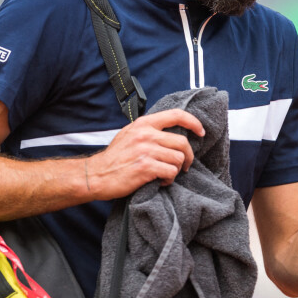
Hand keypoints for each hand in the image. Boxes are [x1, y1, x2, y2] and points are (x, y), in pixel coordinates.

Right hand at [85, 109, 204, 199]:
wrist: (97, 174)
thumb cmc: (115, 157)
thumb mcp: (130, 134)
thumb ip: (149, 130)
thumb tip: (172, 132)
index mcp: (144, 123)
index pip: (176, 115)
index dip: (193, 123)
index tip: (201, 132)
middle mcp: (146, 134)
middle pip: (182, 142)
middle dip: (188, 157)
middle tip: (184, 166)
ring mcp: (146, 150)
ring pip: (178, 159)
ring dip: (176, 170)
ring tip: (165, 174)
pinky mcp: (145, 167)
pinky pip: (171, 172)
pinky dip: (169, 180)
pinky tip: (160, 181)